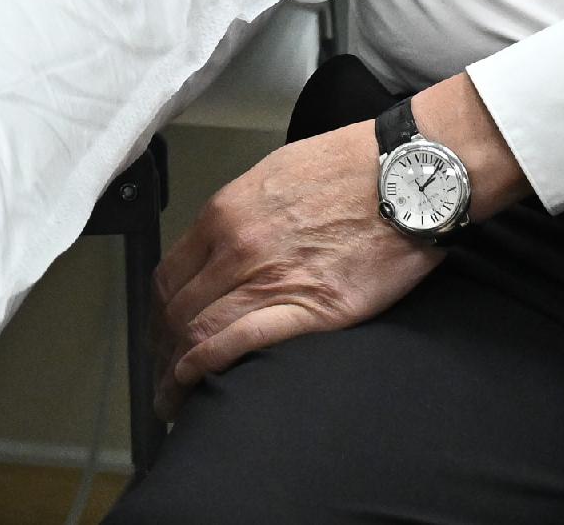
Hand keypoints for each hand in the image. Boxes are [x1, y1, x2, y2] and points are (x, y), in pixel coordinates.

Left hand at [154, 122, 434, 409]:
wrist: (406, 175)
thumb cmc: (349, 168)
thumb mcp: (274, 176)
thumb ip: (241, 215)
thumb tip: (223, 248)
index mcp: (225, 213)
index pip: (168, 275)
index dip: (157, 313)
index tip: (158, 333)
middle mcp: (236, 247)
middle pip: (177, 309)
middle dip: (161, 348)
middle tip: (160, 373)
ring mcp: (269, 279)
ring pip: (198, 331)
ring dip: (175, 369)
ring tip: (171, 396)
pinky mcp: (309, 309)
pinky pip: (238, 344)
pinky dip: (207, 367)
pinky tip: (196, 385)